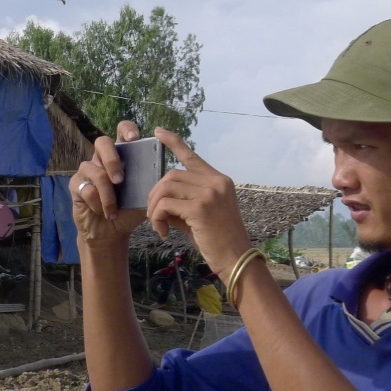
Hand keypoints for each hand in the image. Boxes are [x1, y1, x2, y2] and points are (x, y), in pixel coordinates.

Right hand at [70, 121, 148, 243]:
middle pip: (102, 142)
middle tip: (120, 180)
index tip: (134, 138)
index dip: (127, 129)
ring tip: (114, 208)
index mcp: (122, 156)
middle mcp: (103, 159)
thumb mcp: (143, 197)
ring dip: (107, 192)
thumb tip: (161, 175)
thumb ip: (150, 183)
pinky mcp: (77, 185)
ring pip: (94, 170)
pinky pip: (86, 188)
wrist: (111, 232)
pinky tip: (104, 212)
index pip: (122, 131)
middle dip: (112, 160)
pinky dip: (97, 203)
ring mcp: (88, 170)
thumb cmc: (129, 210)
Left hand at [147, 128, 253, 276]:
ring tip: (158, 225)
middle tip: (154, 216)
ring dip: (154, 207)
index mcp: (218, 180)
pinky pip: (165, 205)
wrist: (236, 258)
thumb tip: (160, 198)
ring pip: (166, 188)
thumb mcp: (201, 215)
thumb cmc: (219, 241)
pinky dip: (157, 218)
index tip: (158, 132)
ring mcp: (209, 193)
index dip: (173, 142)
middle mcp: (215, 182)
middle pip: (171, 175)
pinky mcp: (200, 208)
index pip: (192, 156)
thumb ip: (183, 201)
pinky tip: (163, 232)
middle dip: (155, 195)